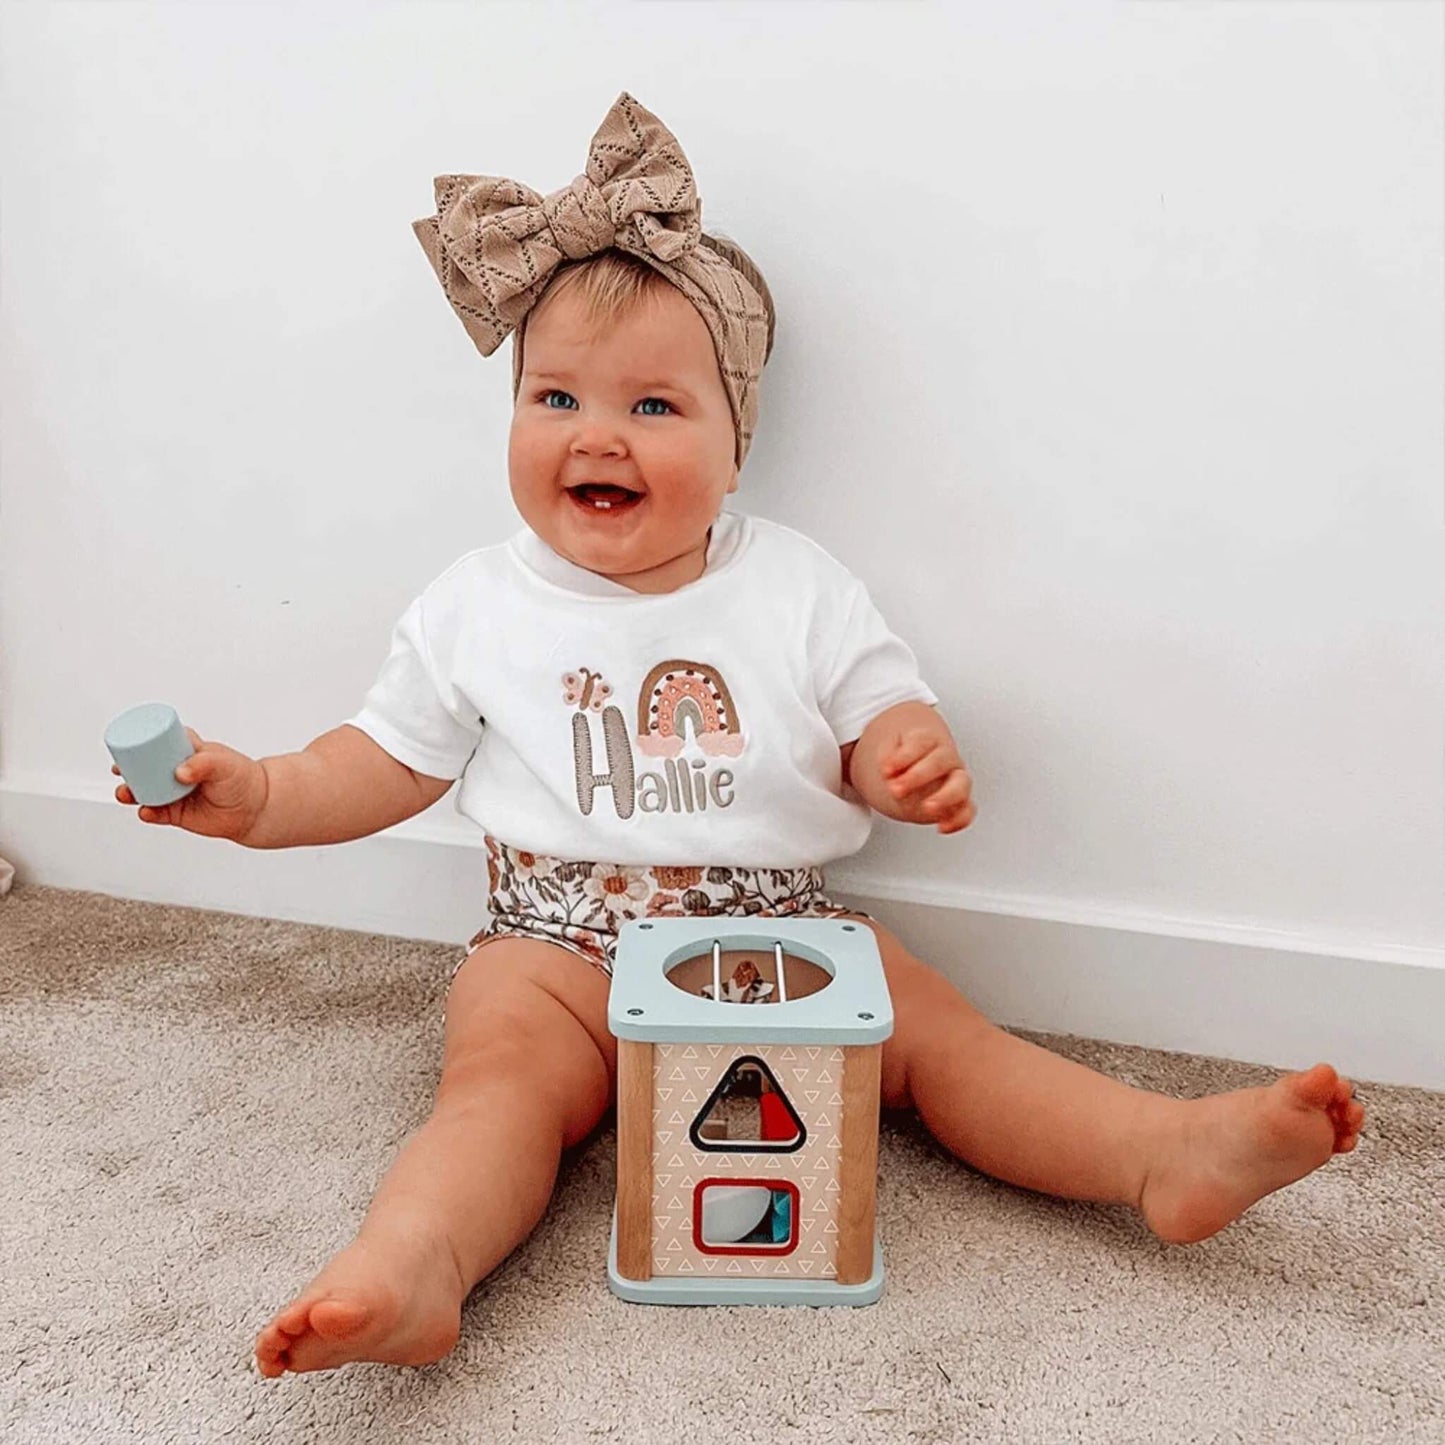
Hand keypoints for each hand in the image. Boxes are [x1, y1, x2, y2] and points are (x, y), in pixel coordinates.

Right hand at [112, 727, 268, 842]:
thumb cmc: (242, 778)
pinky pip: (155, 813)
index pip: (158, 741)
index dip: (139, 742)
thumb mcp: (224, 763)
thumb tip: (180, 773)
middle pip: (143, 767)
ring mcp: (173, 792)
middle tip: (120, 770)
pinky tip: (146, 811)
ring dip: (130, 791)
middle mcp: (175, 770)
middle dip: (127, 768)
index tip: (126, 744)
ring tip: (126, 793)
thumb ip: (204, 763)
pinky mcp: (175, 813)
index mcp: (185, 750)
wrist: (255, 808)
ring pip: (144, 790)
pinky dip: (147, 813)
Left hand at [880, 728, 975, 834]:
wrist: (914, 767)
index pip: (921, 742)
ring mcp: (956, 779)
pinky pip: (967, 810)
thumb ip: (887, 757)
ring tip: (927, 807)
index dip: (903, 756)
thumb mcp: (888, 751)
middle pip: (941, 760)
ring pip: (962, 784)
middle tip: (896, 790)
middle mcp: (947, 758)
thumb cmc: (903, 759)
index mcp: (928, 739)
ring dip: (945, 797)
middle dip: (918, 776)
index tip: (886, 770)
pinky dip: (958, 820)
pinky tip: (942, 827)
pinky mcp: (959, 802)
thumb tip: (889, 770)